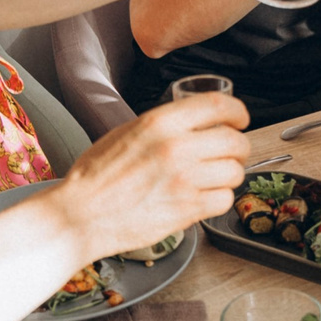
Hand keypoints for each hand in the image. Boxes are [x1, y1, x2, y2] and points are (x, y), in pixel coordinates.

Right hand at [56, 92, 249, 261]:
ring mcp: (184, 180)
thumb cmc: (96, 176)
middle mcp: (177, 148)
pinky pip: (224, 200)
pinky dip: (219, 199)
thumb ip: (163, 126)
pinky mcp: (187, 209)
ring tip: (214, 178)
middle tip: (232, 153)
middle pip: (235, 141)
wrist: (80, 214)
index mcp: (160, 123)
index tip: (240, 118)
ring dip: (229, 175)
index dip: (237, 111)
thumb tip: (194, 123)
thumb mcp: (126, 133)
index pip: (218, 106)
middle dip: (239, 147)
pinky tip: (204, 197)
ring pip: (234, 172)